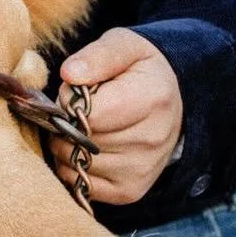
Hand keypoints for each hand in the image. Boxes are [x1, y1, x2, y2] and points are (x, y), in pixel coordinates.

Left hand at [52, 28, 182, 206]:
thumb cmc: (138, 70)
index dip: (69, 100)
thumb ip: (97, 56)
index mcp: (152, 99)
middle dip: (66, 123)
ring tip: (82, 128)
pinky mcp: (131, 191)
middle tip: (76, 110)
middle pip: (80, 140)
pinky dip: (73, 167)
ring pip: (76, 163)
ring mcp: (142, 169)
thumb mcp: (123, 45)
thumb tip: (69, 75)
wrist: (169, 100)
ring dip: (66, 146)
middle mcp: (152, 139)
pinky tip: (85, 149)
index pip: (89, 114)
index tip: (75, 91)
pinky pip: (81, 185)